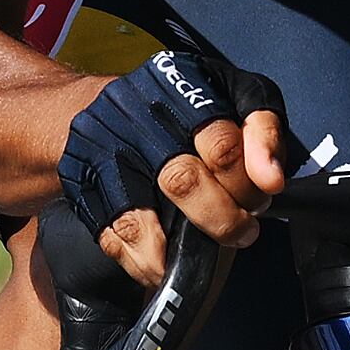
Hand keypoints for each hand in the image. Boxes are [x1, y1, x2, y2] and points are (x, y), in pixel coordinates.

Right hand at [58, 49, 289, 285]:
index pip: (222, 144)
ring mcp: (102, 152)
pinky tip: (164, 261)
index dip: (249, 182)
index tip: (264, 195)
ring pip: (139, 220)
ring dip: (180, 252)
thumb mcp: (230, 92)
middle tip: (241, 230)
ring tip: (202, 256)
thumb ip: (260, 128)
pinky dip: (142, 262)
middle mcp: (135, 116)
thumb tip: (270, 178)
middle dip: (222, 220)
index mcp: (179, 87)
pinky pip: (111, 238)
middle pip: (181, 182)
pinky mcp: (79, 184)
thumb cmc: (177, 104)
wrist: (93, 103)